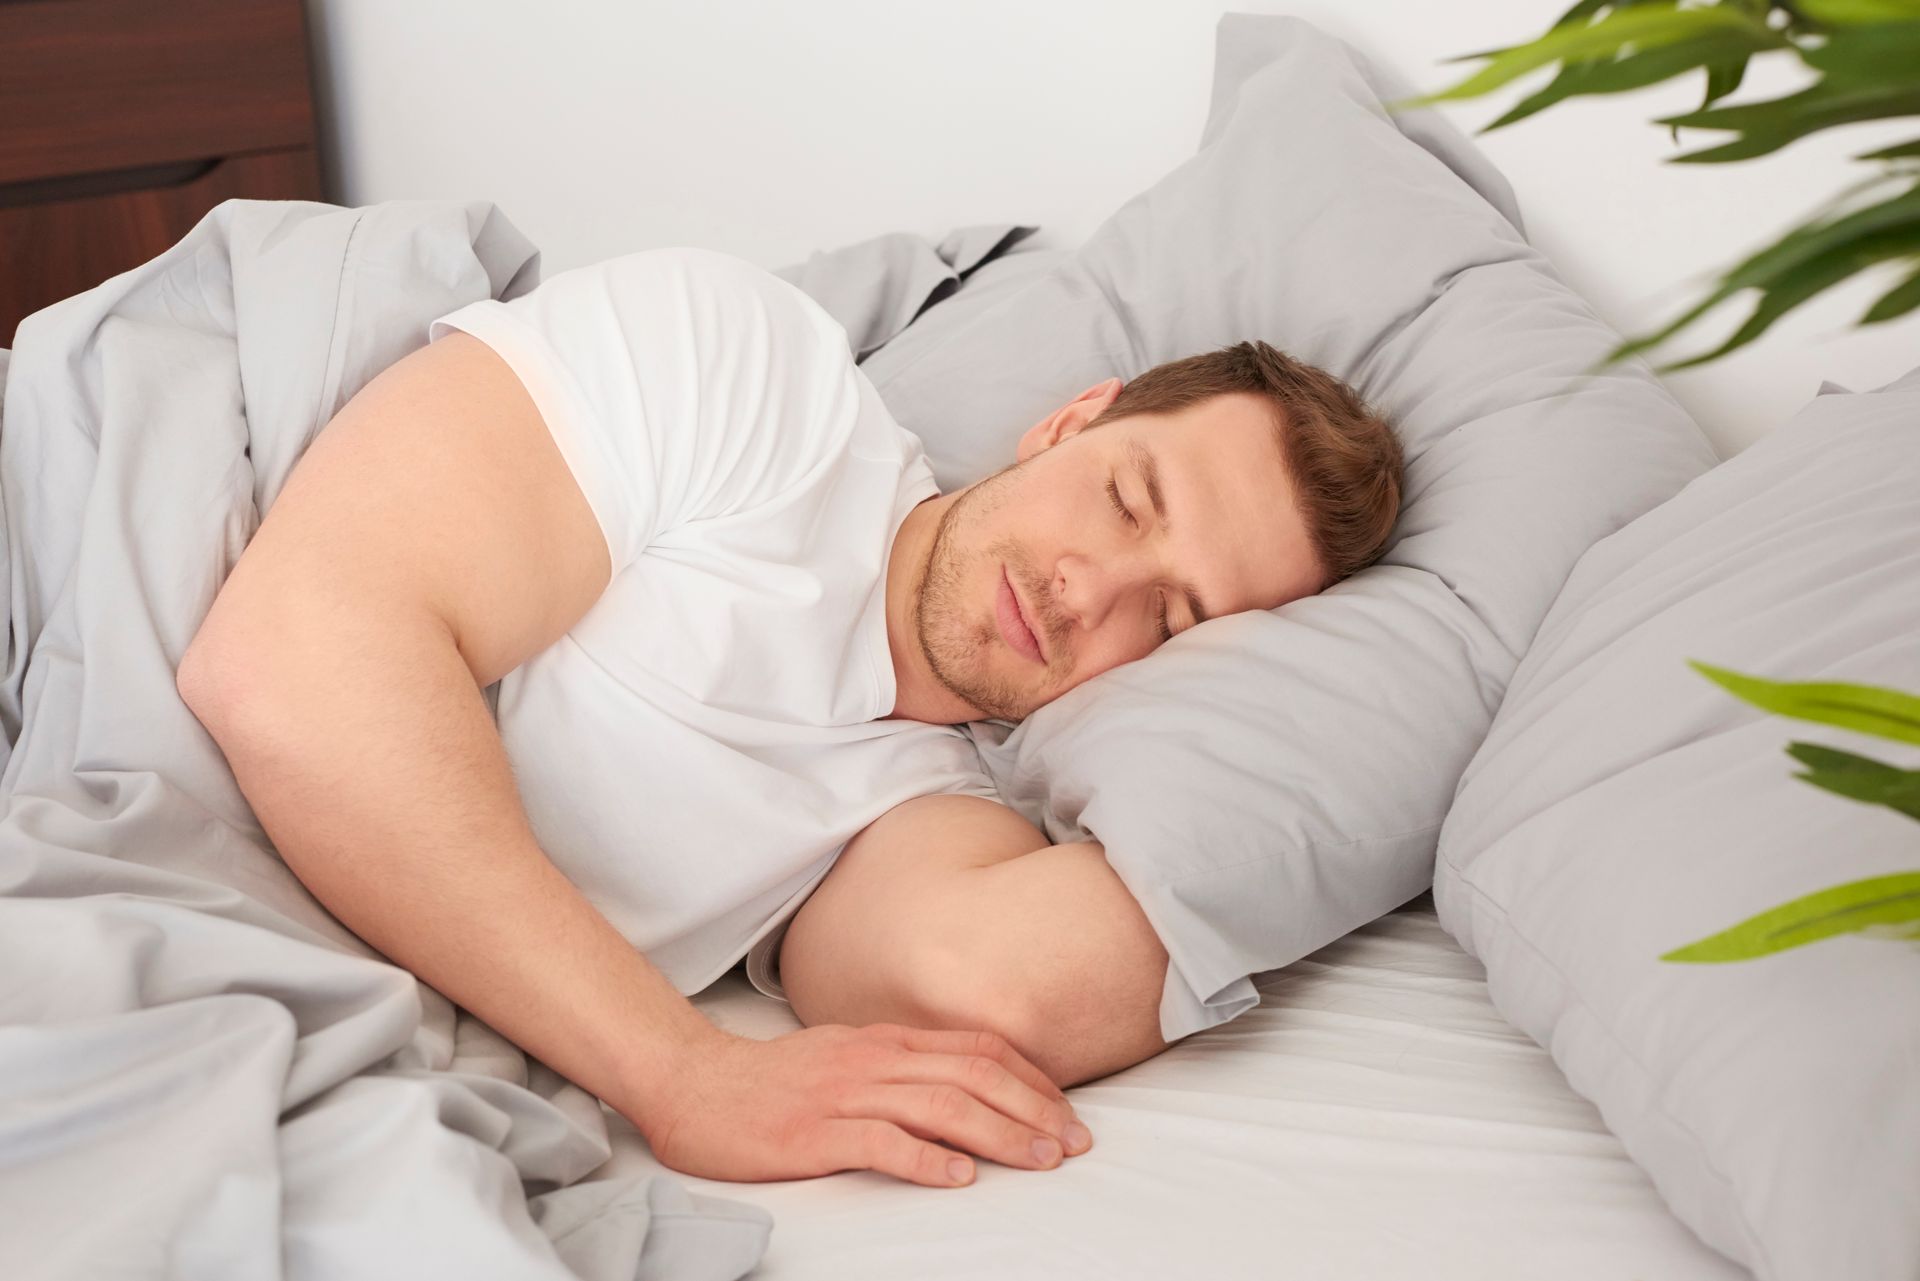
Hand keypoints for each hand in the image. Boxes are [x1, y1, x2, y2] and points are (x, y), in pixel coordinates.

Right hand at [636, 1022, 1094, 1186]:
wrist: (694, 1085)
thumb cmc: (774, 1081)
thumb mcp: (848, 1057)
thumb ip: (902, 1067)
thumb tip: (965, 1085)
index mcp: (885, 1040)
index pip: (977, 1047)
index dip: (1031, 1077)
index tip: (1068, 1111)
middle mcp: (873, 1059)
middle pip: (972, 1074)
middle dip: (1034, 1108)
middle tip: (1075, 1144)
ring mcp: (844, 1094)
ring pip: (939, 1105)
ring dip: (999, 1134)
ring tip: (1040, 1160)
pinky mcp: (813, 1134)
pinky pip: (880, 1143)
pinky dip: (926, 1159)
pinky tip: (959, 1177)